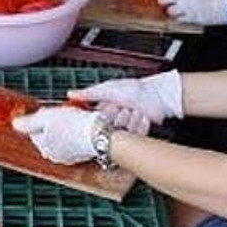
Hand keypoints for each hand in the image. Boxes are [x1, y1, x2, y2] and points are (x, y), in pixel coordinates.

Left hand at [11, 108, 99, 164]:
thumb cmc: (74, 125)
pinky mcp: (83, 154)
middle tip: (63, 113)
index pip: (34, 130)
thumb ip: (27, 122)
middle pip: (47, 134)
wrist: (101, 133)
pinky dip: (76, 132)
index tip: (50, 111)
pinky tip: (83, 125)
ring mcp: (70, 156)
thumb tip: (14, 124)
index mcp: (44, 148)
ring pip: (61, 136)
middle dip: (53, 122)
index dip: (41, 117)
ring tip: (74, 117)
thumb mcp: (45, 117)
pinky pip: (74, 140)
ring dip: (65, 126)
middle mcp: (56, 156)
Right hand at [67, 70, 183, 134]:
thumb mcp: (107, 89)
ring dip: (128, 120)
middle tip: (120, 109)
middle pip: (106, 129)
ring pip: (120, 134)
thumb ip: (88, 94)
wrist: (157, 95)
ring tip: (133, 109)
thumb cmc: (134, 88)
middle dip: (114, 119)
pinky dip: (138, 126)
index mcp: (104, 110)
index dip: (95, 120)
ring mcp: (125, 128)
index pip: (92, 122)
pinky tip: (141, 116)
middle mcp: (114, 120)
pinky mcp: (137, 135)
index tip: (95, 121)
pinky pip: (133, 137)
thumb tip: (70, 94)